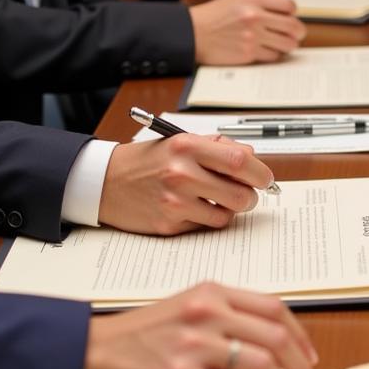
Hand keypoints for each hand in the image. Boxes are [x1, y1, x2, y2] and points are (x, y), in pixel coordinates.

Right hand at [81, 282, 317, 368]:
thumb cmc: (141, 338)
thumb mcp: (189, 311)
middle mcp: (207, 313)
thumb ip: (230, 322)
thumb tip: (275, 356)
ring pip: (262, 367)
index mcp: (213, 294)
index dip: (301, 338)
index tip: (309, 359)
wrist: (90, 355)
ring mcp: (193, 346)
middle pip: (277, 339)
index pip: (276, 310)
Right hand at [99, 133, 274, 234]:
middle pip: (241, 194)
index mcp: (188, 146)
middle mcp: (181, 173)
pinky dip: (208, 219)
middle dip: (250, 196)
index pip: (240, 161)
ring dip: (229, 209)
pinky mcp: (169, 224)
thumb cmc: (148, 161)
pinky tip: (194, 208)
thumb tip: (253, 158)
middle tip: (246, 194)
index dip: (260, 173)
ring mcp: (175, 201)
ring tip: (216, 199)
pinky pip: (206, 226)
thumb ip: (218, 147)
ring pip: (228, 214)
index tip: (264, 178)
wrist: (104, 181)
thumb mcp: (181, 142)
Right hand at [189, 0, 304, 64]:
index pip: (289, 5)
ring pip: (288, 44)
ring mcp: (252, 36)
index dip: (292, 12)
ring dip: (287, 45)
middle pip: (294, 26)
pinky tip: (263, 50)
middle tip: (296, 34)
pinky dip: (271, 54)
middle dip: (298, 32)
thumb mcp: (237, 0)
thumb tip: (286, 11)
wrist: (193, 32)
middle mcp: (255, 17)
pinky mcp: (248, 53)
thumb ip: (261, 3)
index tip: (290, 16)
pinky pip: (273, 56)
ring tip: (279, 43)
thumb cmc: (215, 16)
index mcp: (253, 0)